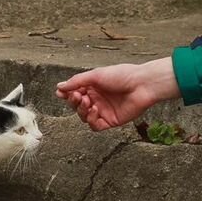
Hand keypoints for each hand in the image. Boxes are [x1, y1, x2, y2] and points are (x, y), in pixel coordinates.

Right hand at [56, 57, 180, 130]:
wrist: (142, 85)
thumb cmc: (122, 75)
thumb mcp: (96, 75)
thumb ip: (77, 82)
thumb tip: (59, 87)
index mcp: (93, 86)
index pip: (74, 93)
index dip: (67, 94)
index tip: (61, 93)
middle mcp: (97, 99)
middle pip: (77, 106)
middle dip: (73, 102)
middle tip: (77, 96)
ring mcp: (104, 110)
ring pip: (84, 117)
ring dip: (81, 110)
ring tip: (87, 102)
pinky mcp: (111, 121)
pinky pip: (95, 126)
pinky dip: (91, 120)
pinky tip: (95, 110)